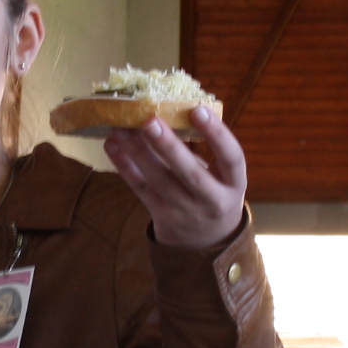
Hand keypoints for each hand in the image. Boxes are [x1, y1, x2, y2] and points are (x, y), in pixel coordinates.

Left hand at [105, 107, 248, 251]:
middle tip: (149, 121)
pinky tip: (112, 145)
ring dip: (138, 152)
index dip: (216, 133)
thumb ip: (207, 149)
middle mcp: (212, 199)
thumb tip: (173, 107)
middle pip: (190, 172)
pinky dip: (125, 166)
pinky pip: (141, 188)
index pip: (231, 157)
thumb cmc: (214, 191)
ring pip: (159, 180)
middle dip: (168, 146)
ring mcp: (185, 211)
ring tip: (121, 127)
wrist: (207, 240)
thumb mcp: (223, 176)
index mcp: (234, 183)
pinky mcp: (162, 215)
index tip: (198, 109)